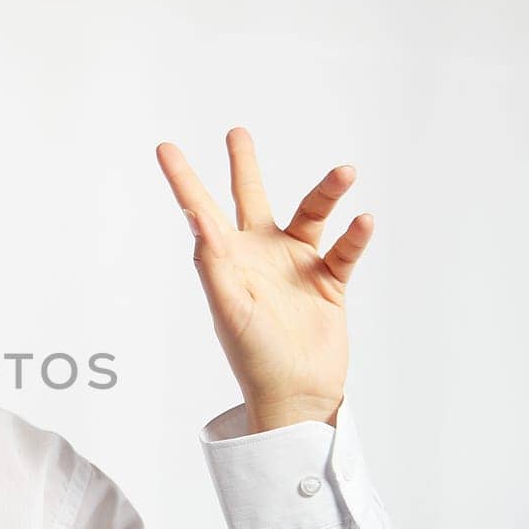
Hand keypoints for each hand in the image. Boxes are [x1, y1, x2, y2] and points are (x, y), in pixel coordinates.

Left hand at [157, 127, 373, 430]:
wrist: (295, 395)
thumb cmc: (254, 357)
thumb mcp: (229, 307)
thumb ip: (214, 261)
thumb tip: (198, 218)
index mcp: (228, 260)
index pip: (201, 211)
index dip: (183, 179)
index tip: (164, 148)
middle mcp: (260, 255)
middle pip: (252, 199)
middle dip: (244, 167)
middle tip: (237, 133)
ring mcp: (295, 266)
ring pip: (311, 215)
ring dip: (327, 192)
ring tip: (344, 172)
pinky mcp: (328, 283)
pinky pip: (344, 250)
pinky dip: (355, 236)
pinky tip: (363, 221)